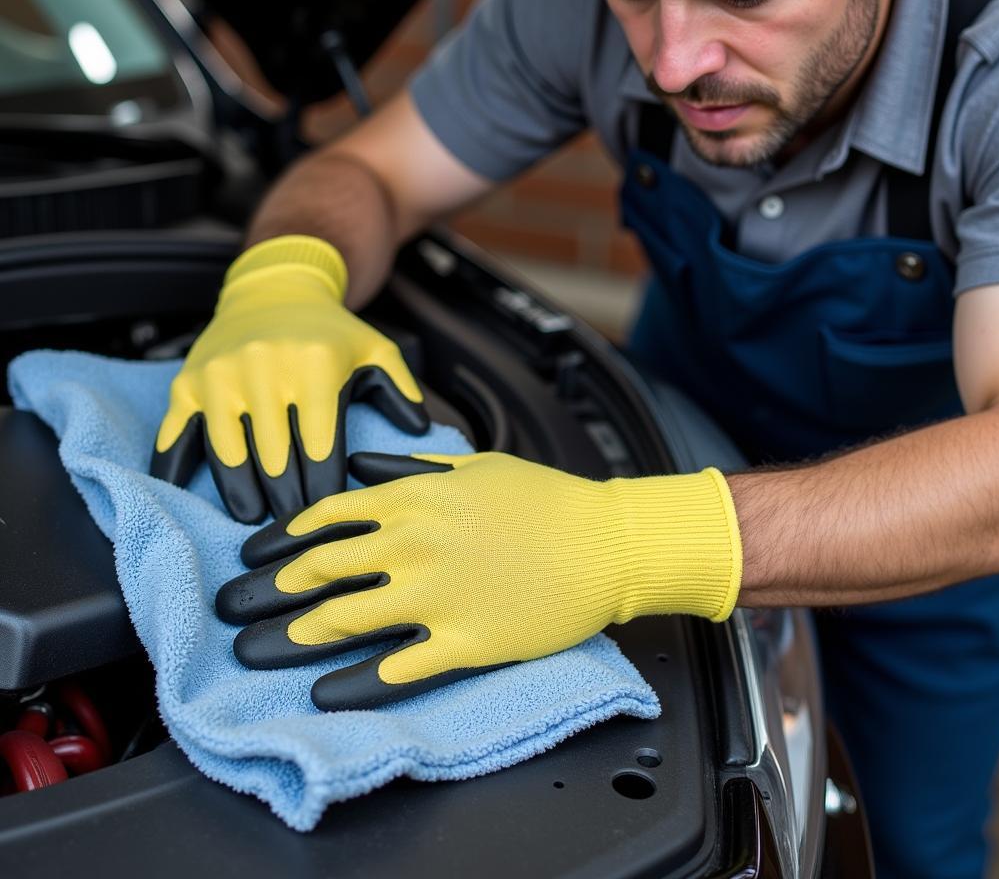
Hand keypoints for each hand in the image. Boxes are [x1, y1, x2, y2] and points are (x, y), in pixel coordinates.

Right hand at [150, 235, 427, 522]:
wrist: (273, 290)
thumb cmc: (330, 332)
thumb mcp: (376, 350)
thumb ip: (403, 391)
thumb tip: (420, 431)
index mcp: (314, 366)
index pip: (320, 448)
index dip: (324, 490)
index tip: (329, 516)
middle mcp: (263, 369)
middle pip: (275, 459)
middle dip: (287, 500)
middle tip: (294, 529)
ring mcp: (219, 376)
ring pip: (228, 453)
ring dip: (240, 493)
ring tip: (253, 518)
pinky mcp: (187, 382)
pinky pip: (178, 434)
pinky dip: (177, 468)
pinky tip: (186, 496)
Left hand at [216, 451, 741, 709]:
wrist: (605, 542)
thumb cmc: (544, 498)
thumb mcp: (474, 464)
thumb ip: (411, 465)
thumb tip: (361, 466)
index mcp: (416, 497)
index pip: (329, 516)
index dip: (283, 538)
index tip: (256, 555)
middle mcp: (415, 544)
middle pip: (323, 568)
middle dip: (270, 588)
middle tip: (236, 606)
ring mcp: (436, 595)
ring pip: (345, 619)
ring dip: (293, 636)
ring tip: (259, 648)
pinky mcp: (464, 641)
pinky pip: (395, 668)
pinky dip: (353, 682)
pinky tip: (324, 692)